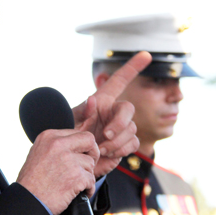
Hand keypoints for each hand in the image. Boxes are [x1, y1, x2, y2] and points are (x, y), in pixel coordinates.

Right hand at [17, 128, 98, 214]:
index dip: (82, 146)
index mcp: (49, 136)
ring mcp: (69, 160)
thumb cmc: (31, 181)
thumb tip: (74, 146)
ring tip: (75, 183)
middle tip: (87, 165)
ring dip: (86, 175)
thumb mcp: (38, 153)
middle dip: (93, 153)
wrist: (28, 200)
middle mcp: (59, 144)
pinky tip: (80, 192)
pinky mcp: (76, 176)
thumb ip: (55, 146)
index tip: (80, 156)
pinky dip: (88, 189)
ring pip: (90, 163)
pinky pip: (92, 180)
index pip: (77, 133)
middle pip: (89, 140)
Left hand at [72, 51, 151, 177]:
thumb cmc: (69, 135)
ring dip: (117, 140)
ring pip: (131, 129)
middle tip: (106, 134)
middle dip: (120, 122)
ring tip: (101, 147)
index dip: (132, 67)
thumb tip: (92, 100)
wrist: (73, 159)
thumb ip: (81, 111)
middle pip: (128, 109)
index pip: (119, 80)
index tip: (145, 55)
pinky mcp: (124, 144)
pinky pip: (132, 144)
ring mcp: (121, 128)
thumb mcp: (70, 121)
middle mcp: (114, 112)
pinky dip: (121, 149)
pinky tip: (107, 152)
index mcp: (102, 100)